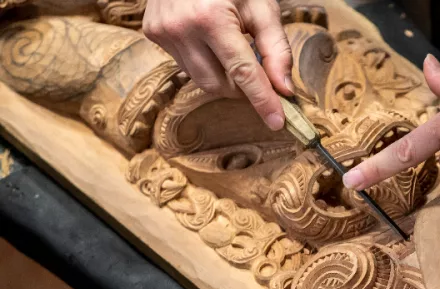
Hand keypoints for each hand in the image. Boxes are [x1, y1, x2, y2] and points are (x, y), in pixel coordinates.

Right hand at [143, 0, 291, 129]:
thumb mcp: (261, 6)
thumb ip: (276, 48)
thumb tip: (283, 89)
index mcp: (212, 17)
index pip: (242, 72)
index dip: (263, 100)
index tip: (278, 122)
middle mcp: (182, 27)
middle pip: (219, 85)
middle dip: (243, 87)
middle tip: (258, 72)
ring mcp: (162, 32)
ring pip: (201, 80)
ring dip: (223, 75)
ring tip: (231, 48)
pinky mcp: (152, 33)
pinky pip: (185, 65)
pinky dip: (204, 62)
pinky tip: (209, 40)